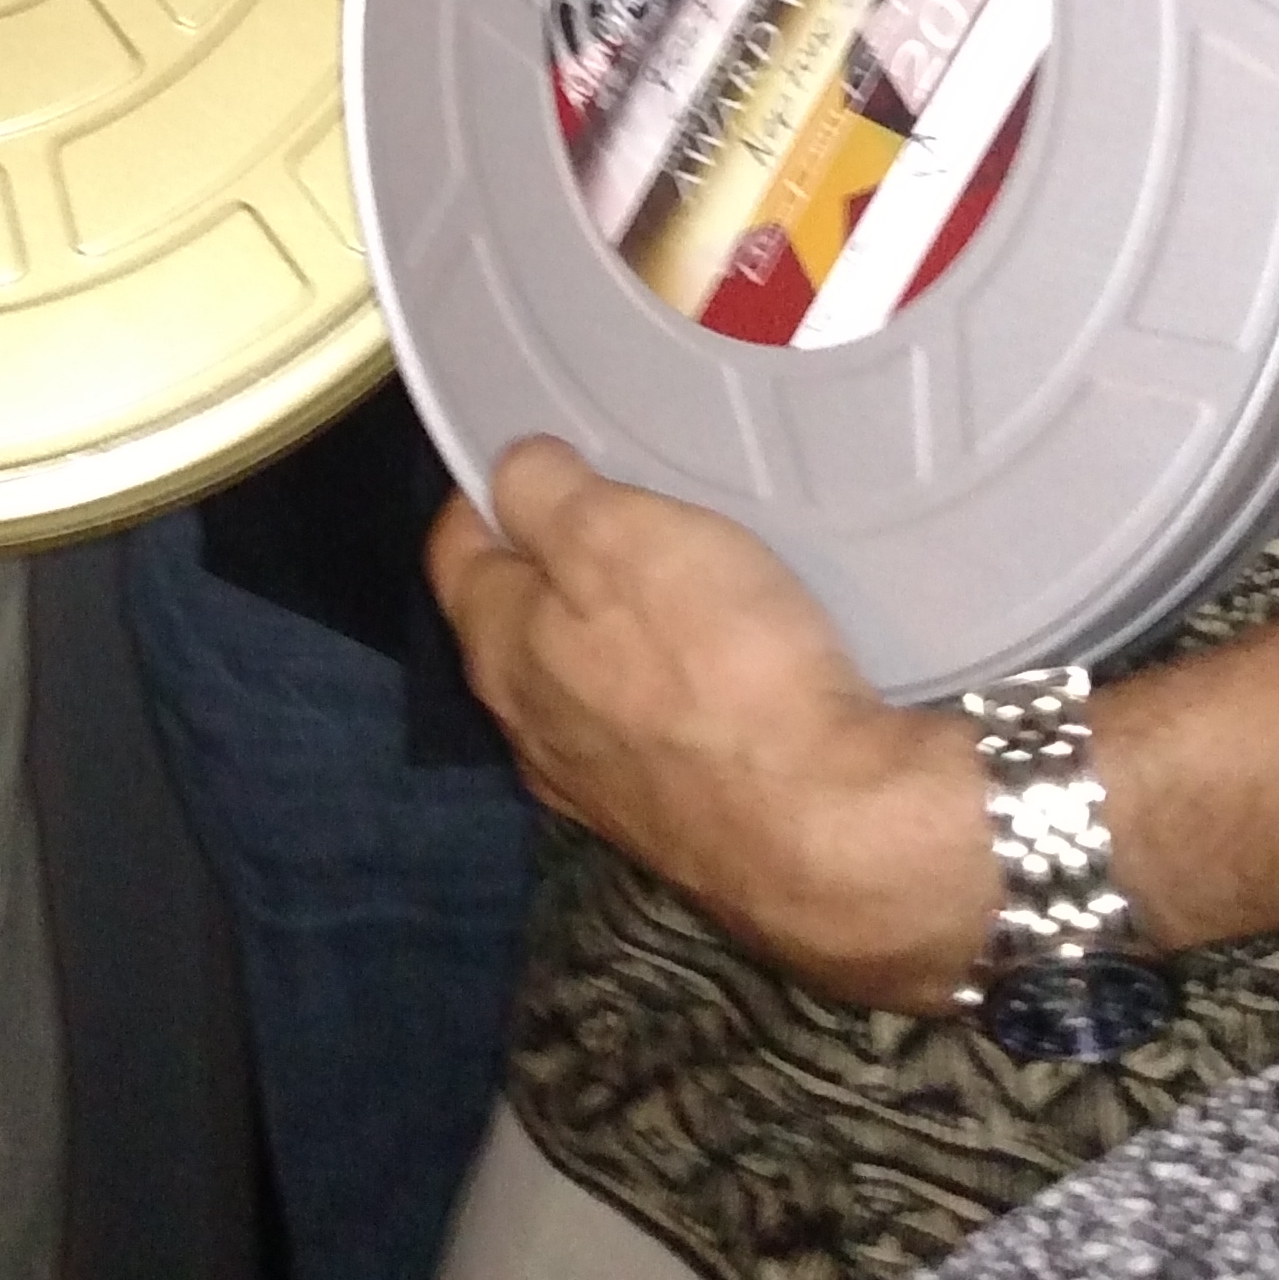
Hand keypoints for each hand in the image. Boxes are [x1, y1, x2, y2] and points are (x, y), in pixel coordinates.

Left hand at [429, 436, 989, 1004]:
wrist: (823, 827)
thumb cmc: (716, 665)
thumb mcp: (619, 537)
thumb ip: (547, 495)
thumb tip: (509, 473)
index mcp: (500, 650)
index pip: (454, 552)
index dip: (483, 491)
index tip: (525, 452)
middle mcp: (530, 727)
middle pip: (512, 623)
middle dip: (546, 561)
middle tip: (607, 503)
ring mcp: (595, 787)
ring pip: (577, 683)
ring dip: (606, 630)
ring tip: (667, 579)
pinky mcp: (666, 822)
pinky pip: (641, 733)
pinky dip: (659, 690)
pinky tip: (711, 672)